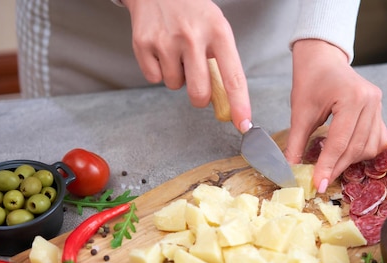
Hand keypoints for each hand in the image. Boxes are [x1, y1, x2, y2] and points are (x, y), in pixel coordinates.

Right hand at [122, 0, 251, 131]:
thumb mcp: (215, 29)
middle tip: (197, 83)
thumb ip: (222, 64)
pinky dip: (157, 70)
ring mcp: (166, 40)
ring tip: (176, 51)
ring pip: (174, 86)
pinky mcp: (143, 44)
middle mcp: (192, 36)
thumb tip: (226, 106)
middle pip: (199, 92)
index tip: (243, 124)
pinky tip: (160, 49)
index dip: (239, 104)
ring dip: (177, 76)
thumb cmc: (193, 13)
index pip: (233, 77)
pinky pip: (154, 78)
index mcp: (218, 31)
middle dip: (199, 98)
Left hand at [285, 40, 386, 192]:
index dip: (328, 166)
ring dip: (351, 160)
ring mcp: (378, 105)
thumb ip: (296, 143)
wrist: (322, 60)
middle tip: (321, 181)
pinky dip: (363, 150)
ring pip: (370, 147)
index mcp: (351, 98)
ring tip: (332, 165)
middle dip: (338, 167)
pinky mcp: (380, 109)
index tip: (318, 184)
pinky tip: (348, 153)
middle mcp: (370, 101)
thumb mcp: (299, 113)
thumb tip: (291, 169)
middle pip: (356, 147)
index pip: (339, 142)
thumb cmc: (310, 80)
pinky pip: (378, 139)